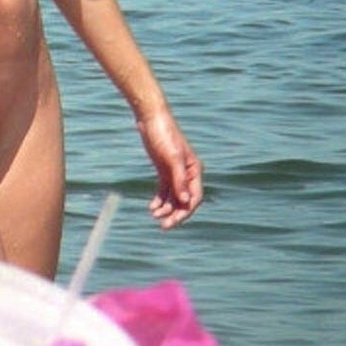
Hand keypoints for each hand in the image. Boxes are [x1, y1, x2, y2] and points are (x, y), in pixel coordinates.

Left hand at [137, 108, 203, 228]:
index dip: (186, 211)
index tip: (174, 221)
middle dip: (175, 214)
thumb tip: (185, 202)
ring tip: (154, 215)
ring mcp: (175, 172)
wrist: (151, 119)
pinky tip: (152, 208)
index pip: (194, 198)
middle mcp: (187, 173)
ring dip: (166, 208)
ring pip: (173, 197)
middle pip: (184, 200)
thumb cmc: (164, 135)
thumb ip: (179, 180)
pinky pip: (164, 190)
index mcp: (194, 170)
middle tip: (164, 226)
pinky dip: (159, 200)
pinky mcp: (164, 170)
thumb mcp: (172, 158)